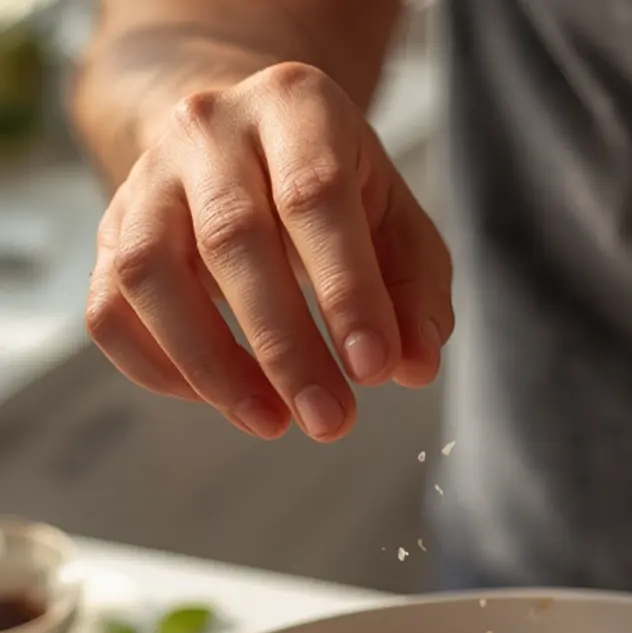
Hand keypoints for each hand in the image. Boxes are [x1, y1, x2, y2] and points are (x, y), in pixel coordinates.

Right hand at [85, 62, 452, 440]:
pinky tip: (218, 399)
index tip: (374, 371)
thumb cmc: (333, 192)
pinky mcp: (111, 231)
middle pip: (233, 239)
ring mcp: (146, 177)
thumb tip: (415, 366)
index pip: (314, 196)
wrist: (243, 142)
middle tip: (330, 421)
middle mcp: (209, 128)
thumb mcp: (397, 223)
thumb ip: (417, 294)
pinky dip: (158, 369)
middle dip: (286, 347)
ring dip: (212, 366)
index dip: (346, 291)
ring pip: (151, 275)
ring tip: (272, 422)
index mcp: (295, 106)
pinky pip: (110, 310)